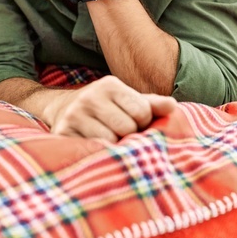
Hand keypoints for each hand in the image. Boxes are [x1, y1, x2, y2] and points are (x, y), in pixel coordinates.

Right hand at [43, 75, 176, 141]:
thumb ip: (152, 104)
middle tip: (120, 133)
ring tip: (107, 140)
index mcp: (110, 85)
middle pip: (127, 127)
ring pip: (110, 141)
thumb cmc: (106, 109)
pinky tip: (96, 147)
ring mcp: (75, 114)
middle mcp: (91, 96)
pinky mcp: (63, 132)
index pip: (142, 111)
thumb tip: (173, 106)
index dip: (143, 122)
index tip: (135, 123)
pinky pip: (93, 150)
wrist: (63, 110)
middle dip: (129, 135)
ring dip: (113, 146)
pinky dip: (98, 152)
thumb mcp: (128, 101)